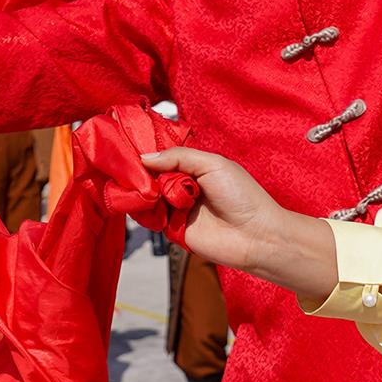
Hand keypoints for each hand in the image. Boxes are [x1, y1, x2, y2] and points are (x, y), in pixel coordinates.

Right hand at [142, 147, 341, 306]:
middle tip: (126, 168)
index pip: (164, 157)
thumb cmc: (242, 196)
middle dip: (141, 172)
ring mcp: (177, 208)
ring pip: (148, 196)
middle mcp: (183, 187)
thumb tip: (144, 157)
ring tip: (139, 186)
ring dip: (142, 191)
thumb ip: (179, 157)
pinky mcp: (172, 229)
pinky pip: (150, 218)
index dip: (148, 153)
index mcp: (195, 168)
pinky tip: (143, 203)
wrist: (255, 236)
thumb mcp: (212, 164)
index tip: (126, 145)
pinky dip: (144, 210)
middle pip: (152, 176)